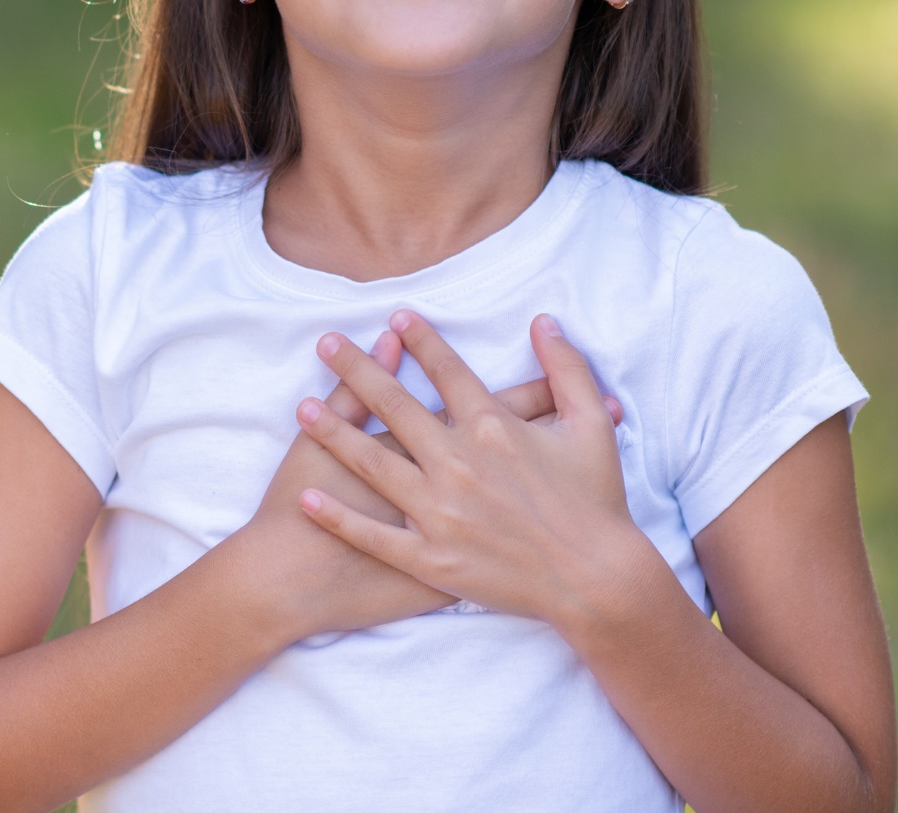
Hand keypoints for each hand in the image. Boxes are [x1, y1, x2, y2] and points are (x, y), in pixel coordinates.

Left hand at [293, 311, 641, 628]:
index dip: (421, 341)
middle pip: (395, 406)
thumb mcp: (592, 423)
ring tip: (301, 406)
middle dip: (356, 369)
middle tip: (325, 343)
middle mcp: (458, 463)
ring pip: (373, 463)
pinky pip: (374, 534)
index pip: (446, 372)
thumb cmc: (596, 501)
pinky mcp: (431, 558)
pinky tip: (308, 496)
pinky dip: (338, 516)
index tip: (395, 316)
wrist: (596, 580)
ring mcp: (440, 512)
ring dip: (334, 432)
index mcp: (493, 428)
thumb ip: (566, 367)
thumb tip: (544, 320)